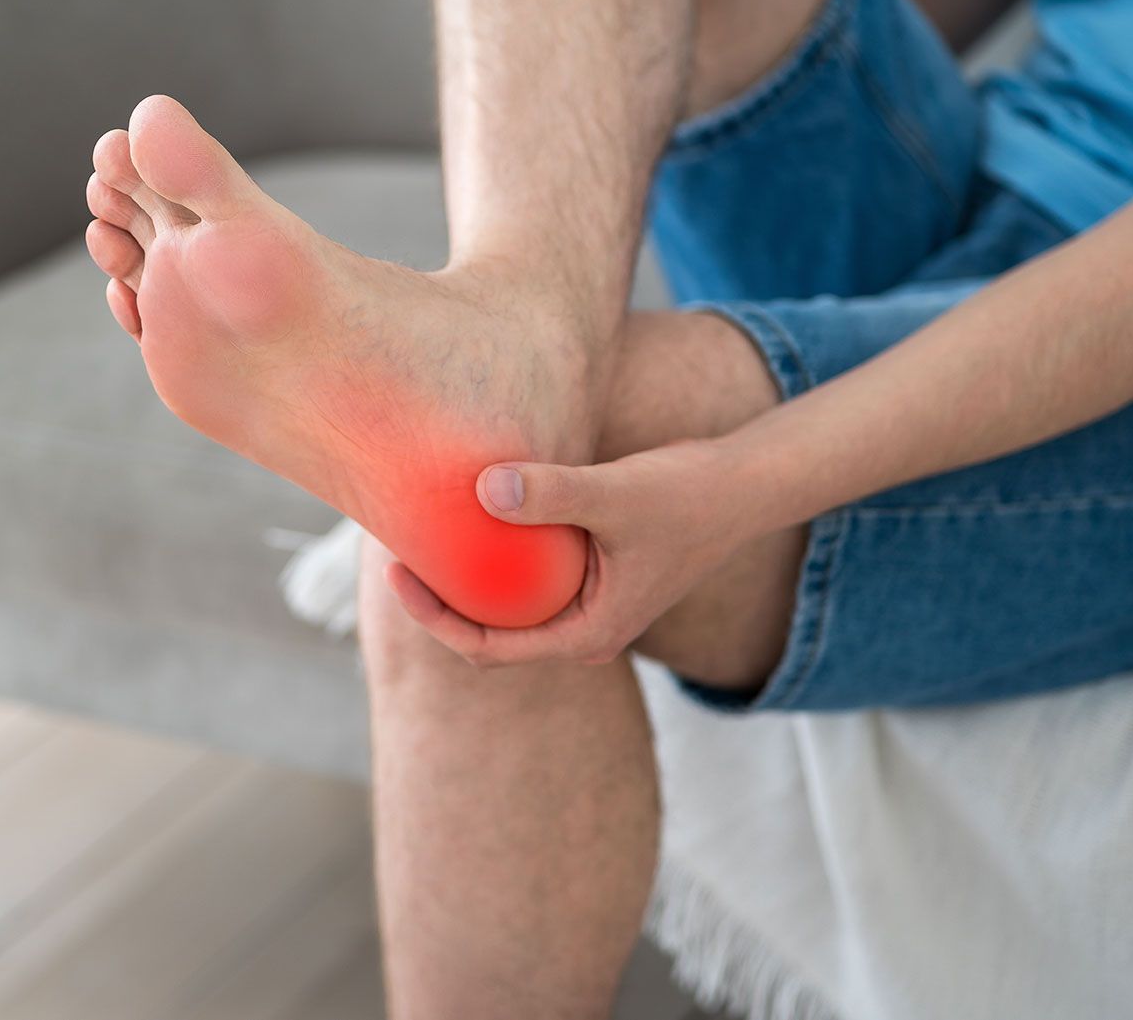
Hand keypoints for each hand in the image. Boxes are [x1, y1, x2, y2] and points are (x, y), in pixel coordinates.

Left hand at [386, 441, 745, 666]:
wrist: (739, 485)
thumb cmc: (685, 495)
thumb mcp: (615, 492)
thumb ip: (552, 492)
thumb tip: (483, 488)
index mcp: (585, 634)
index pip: (487, 649)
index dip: (434, 618)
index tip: (396, 573)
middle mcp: (580, 629)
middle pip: (488, 630)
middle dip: (438, 597)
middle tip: (393, 548)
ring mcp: (584, 603)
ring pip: (504, 602)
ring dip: (462, 574)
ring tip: (418, 531)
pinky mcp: (586, 574)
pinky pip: (522, 575)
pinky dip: (491, 553)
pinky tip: (465, 513)